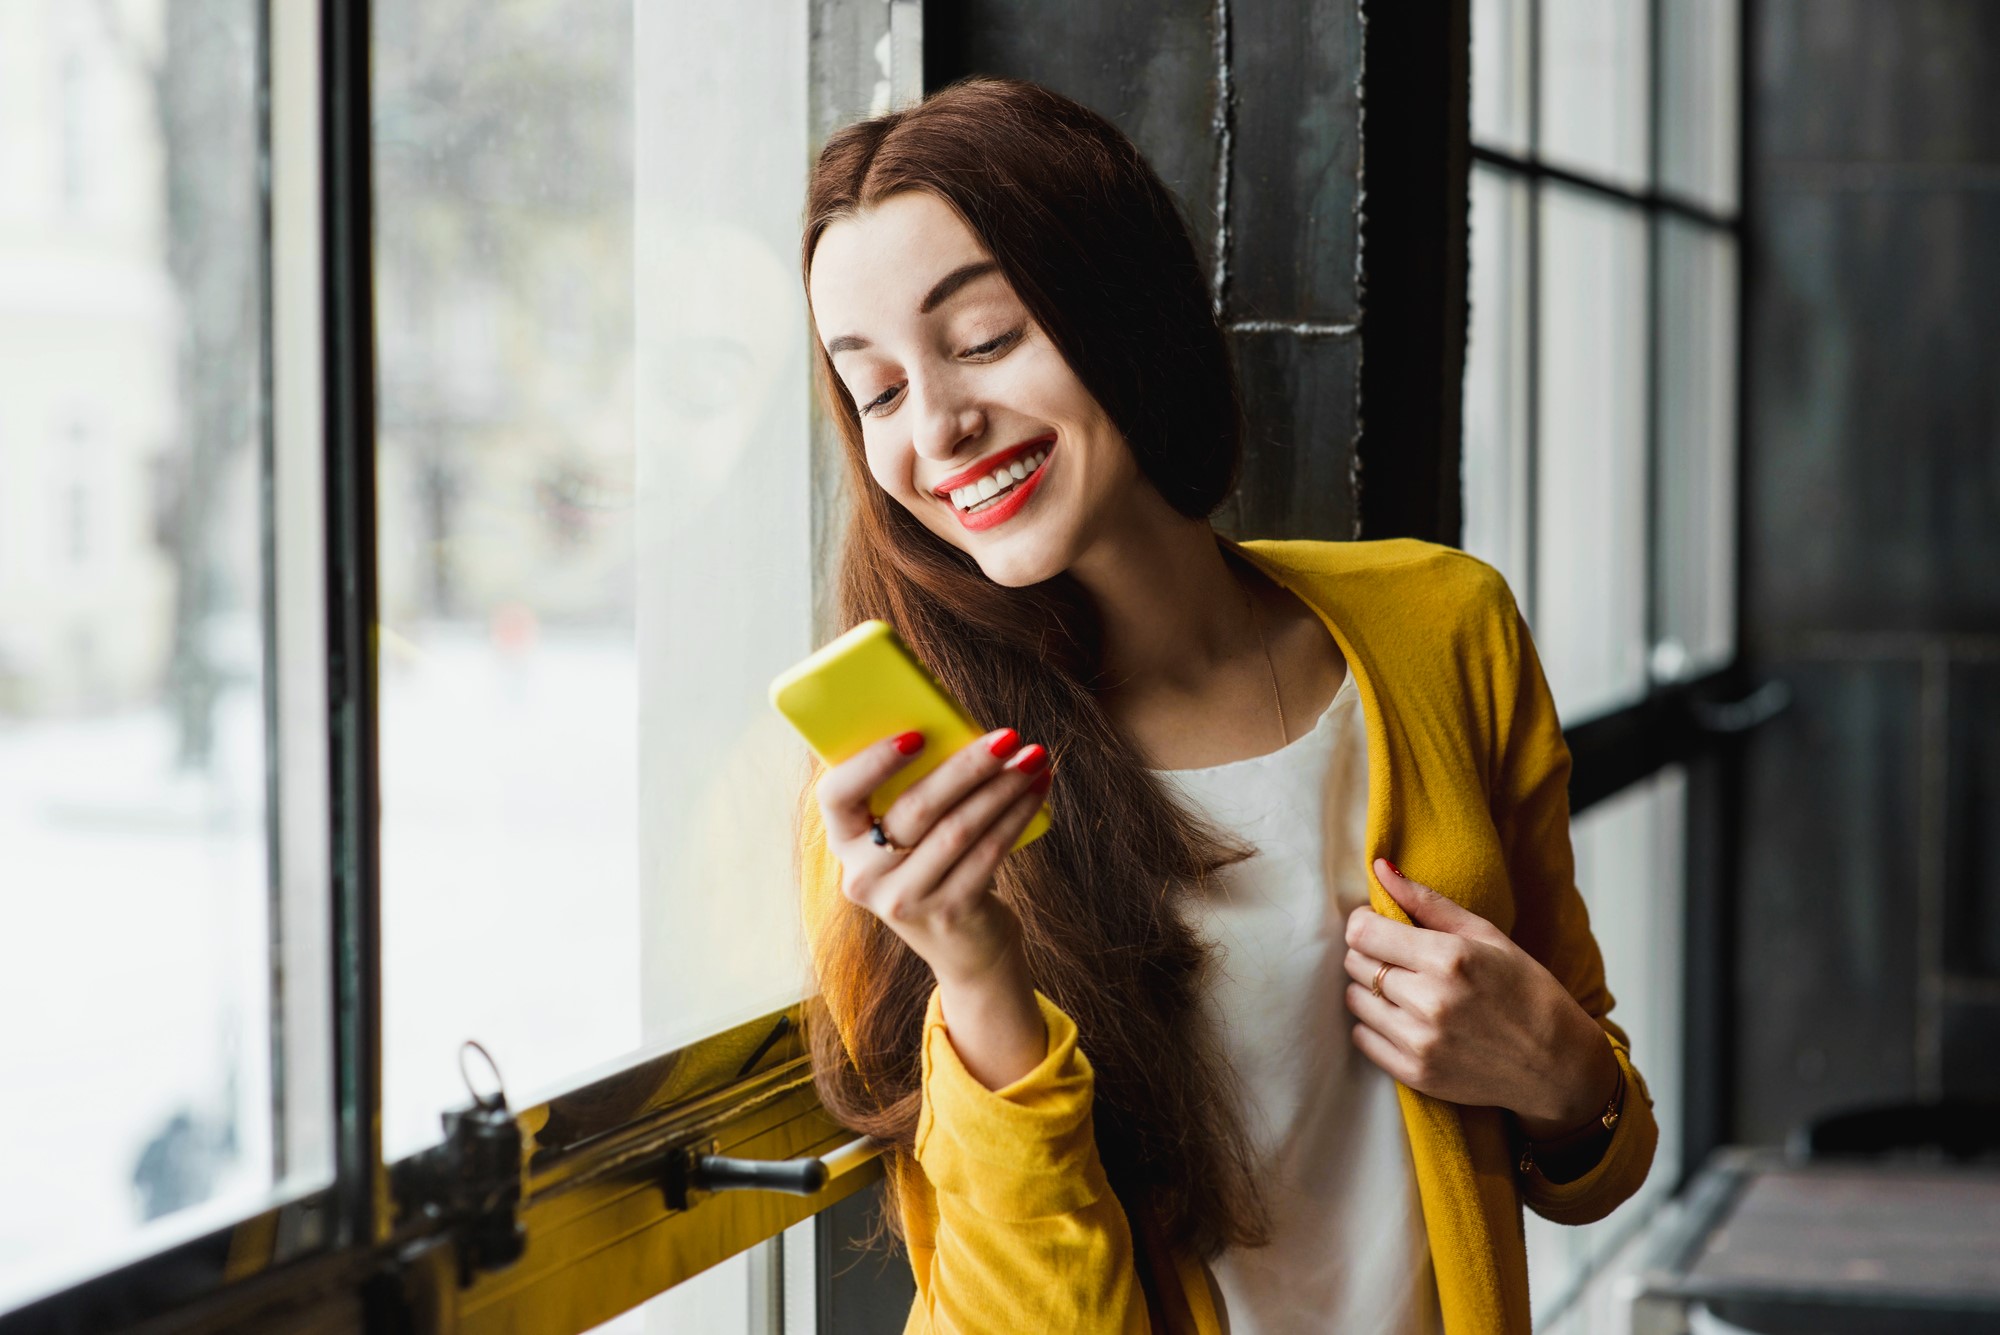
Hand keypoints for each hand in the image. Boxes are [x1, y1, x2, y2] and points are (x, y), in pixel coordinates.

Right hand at [817, 727, 1051, 1087]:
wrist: (964, 949)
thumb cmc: (936, 866)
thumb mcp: (909, 837)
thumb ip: (913, 791)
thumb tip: (961, 730)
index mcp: (844, 843)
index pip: (837, 794)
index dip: (872, 761)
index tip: (917, 734)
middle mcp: (864, 876)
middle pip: (915, 808)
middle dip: (968, 765)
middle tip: (1007, 736)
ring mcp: (905, 900)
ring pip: (959, 828)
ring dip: (1002, 787)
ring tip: (1033, 759)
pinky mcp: (949, 912)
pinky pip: (988, 852)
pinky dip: (1017, 815)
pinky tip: (1037, 790)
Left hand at [1343, 859, 1618, 1138]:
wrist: (1558, 1066)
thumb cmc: (1528, 991)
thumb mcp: (1487, 935)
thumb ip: (1427, 902)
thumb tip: (1379, 869)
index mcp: (1449, 958)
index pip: (1363, 932)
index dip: (1365, 923)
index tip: (1381, 926)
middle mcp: (1430, 1001)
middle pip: (1355, 963)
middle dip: (1370, 954)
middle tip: (1399, 958)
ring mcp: (1421, 1042)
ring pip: (1354, 999)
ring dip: (1370, 989)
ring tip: (1406, 989)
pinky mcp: (1415, 1073)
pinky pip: (1362, 1038)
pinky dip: (1375, 1025)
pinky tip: (1406, 1019)